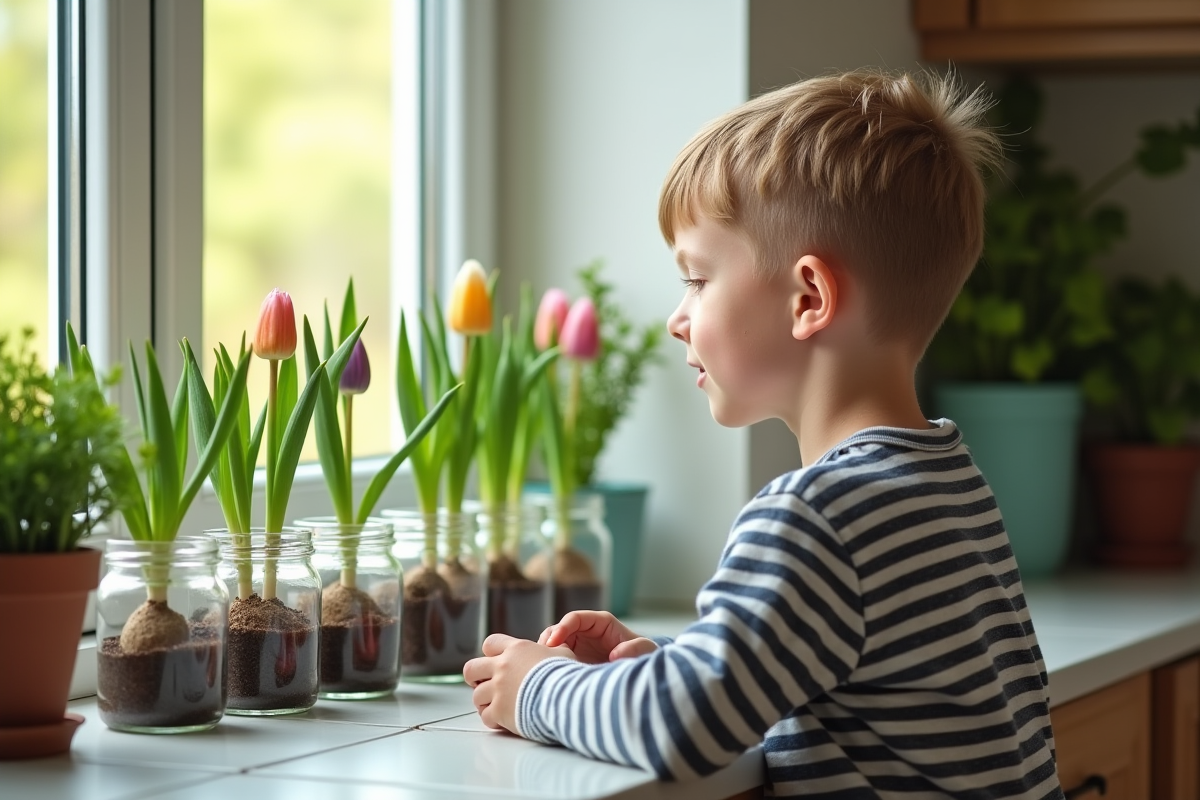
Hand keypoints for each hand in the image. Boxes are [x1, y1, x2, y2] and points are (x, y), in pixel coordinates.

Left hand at [463, 634, 574, 732]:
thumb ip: (551, 649)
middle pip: (471, 669)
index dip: (491, 653)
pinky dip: (492, 720)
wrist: (566, 696)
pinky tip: (502, 721)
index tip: (496, 662)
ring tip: (496, 707)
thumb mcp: (563, 653)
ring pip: (476, 696)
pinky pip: (486, 716)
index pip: (490, 643)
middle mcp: (503, 667)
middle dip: (475, 678)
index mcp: (517, 650)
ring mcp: (498, 689)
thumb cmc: (567, 675)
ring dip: (484, 702)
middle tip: (483, 685)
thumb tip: (553, 649)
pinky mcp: (499, 711)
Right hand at [537, 610, 658, 663]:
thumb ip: (635, 648)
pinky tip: (550, 678)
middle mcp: (586, 633)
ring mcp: (578, 647)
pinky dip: (550, 667)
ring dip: (546, 655)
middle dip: (548, 641)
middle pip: (559, 630)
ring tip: (545, 669)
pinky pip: (556, 661)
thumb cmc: (644, 657)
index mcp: (601, 623)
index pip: (575, 618)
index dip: (562, 628)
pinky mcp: (574, 662)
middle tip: (542, 658)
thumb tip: (615, 654)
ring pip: (554, 646)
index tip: (553, 642)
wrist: (643, 675)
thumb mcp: (646, 650)